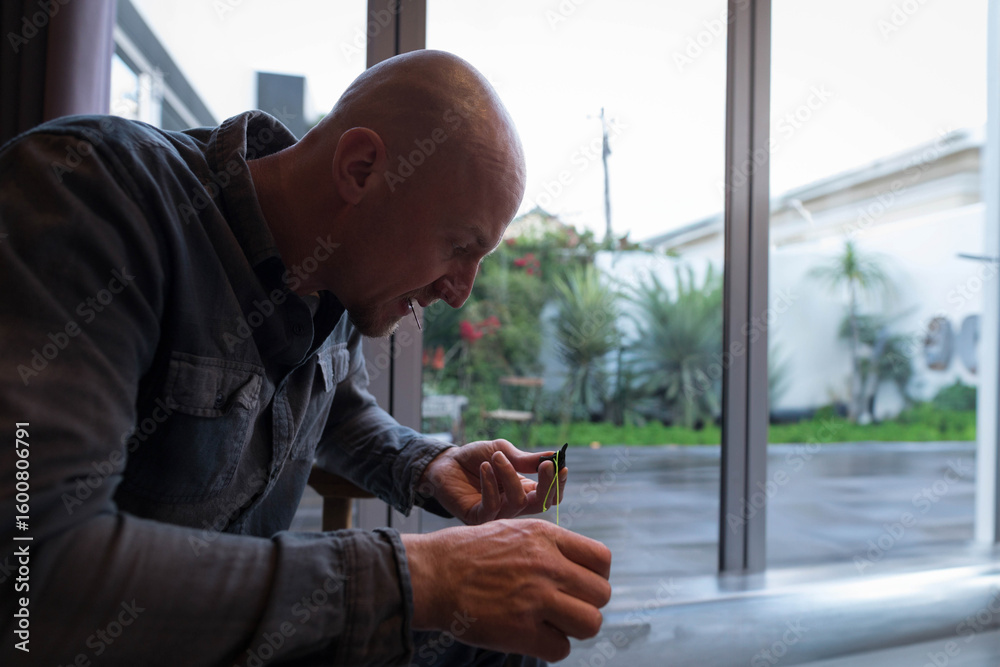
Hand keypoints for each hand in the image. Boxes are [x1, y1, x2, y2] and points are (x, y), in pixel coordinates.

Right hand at [402, 519, 611, 661]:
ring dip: (574, 628)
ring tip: (551, 624)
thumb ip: (547, 547)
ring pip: (591, 623)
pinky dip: (550, 647)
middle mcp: (547, 565)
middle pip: (602, 594)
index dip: (596, 576)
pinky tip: (531, 636)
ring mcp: (536, 598)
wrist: (432, 574)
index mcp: (546, 537)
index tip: (579, 585)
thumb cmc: (467, 553)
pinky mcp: (521, 630)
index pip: (602, 559)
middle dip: (587, 604)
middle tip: (564, 608)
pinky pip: (561, 649)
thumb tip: (576, 570)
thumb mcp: (513, 531)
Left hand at [420, 439, 567, 524]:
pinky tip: (484, 467)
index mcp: (525, 490)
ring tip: (495, 457)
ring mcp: (498, 514)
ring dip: (509, 476)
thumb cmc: (476, 458)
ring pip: (517, 502)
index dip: (558, 483)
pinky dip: (490, 484)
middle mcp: (515, 505)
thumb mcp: (502, 452)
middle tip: (545, 464)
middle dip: (546, 485)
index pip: (550, 495)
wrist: (445, 464)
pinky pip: (492, 506)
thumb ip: (525, 459)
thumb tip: (554, 456)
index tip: (561, 465)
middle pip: (542, 505)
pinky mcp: (478, 519)